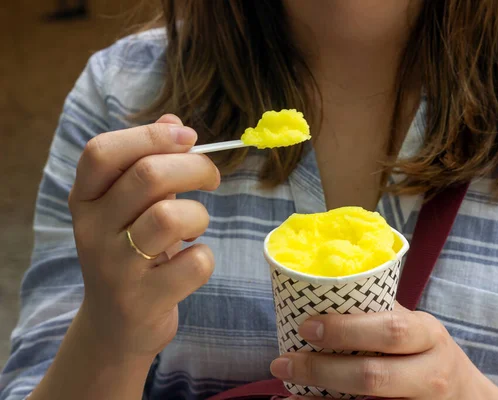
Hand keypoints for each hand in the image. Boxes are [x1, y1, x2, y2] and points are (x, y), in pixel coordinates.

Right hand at [69, 114, 219, 358]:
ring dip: (198, 216)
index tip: (189, 137)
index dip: (150, 136)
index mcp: (85, 200)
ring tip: (196, 226)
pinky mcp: (143, 300)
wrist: (117, 326)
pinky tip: (191, 262)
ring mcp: (115, 268)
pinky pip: (194, 264)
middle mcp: (92, 230)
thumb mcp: (128, 207)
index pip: (102, 152)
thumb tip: (174, 121)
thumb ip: (147, 162)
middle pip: (148, 176)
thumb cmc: (130, 253)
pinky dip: (205, 258)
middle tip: (211, 178)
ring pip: (170, 217)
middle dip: (195, 167)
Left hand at [270, 303, 497, 398]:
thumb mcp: (417, 329)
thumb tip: (323, 295)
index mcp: (428, 334)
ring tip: (289, 383)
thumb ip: (380, 314)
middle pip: (374, 376)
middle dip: (323, 369)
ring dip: (321, 395)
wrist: (468, 397)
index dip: (345, 331)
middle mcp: (431, 372)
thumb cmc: (429, 352)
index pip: (389, 331)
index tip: (307, 327)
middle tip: (286, 361)